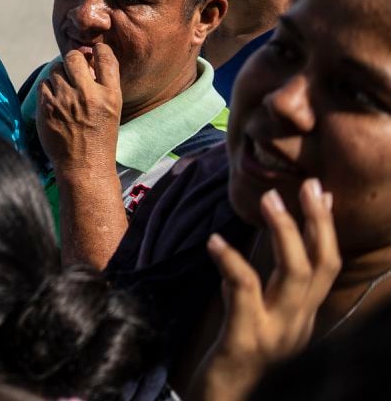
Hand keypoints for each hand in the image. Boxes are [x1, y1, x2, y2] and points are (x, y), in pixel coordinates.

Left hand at [36, 41, 122, 172]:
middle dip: (73, 59)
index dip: (99, 50)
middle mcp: (88, 95)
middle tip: (73, 68)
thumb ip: (101, 85)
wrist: (84, 166)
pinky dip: (48, 89)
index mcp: (110, 95)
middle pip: (74, 57)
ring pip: (55, 69)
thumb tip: (86, 57)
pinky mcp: (46, 107)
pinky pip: (43, 84)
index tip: (94, 51)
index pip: (105, 57)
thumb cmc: (99, 137)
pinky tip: (55, 100)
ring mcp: (65, 100)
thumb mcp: (112, 110)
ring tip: (65, 90)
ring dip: (59, 75)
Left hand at [192, 180, 338, 400]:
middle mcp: (298, 325)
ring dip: (284, 233)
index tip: (320, 192)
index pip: (327, 268)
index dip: (326, 229)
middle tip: (304, 185)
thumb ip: (269, 287)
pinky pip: (244, 294)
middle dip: (316, 223)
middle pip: (320, 266)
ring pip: (294, 276)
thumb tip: (273, 244)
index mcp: (303, 317)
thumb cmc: (238, 356)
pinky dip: (232, 263)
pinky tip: (215, 241)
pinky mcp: (246, 340)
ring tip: (268, 198)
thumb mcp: (262, 318)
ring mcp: (276, 333)